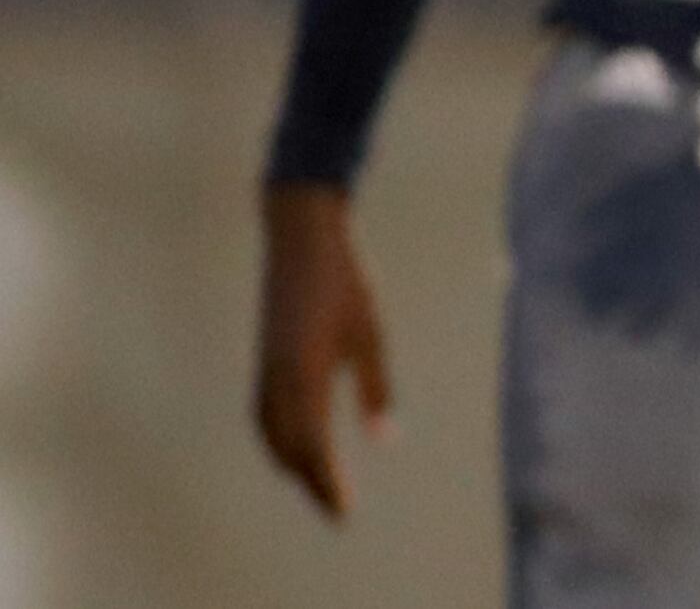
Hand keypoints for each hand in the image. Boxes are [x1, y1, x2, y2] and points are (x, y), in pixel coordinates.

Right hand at [254, 182, 391, 519]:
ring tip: (315, 484)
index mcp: (304, 374)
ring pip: (271, 433)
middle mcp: (276, 379)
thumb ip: (375, 388)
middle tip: (336, 507)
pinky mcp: (263, 358)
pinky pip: (263, 414)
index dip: (326, 483)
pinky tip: (292, 443)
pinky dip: (277, 438)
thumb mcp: (370, 332)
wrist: (301, 237)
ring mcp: (265, 368)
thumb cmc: (345, 281)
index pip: (312, 447)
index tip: (343, 512)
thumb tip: (384, 440)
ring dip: (290, 462)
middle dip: (310, 480)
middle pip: (288, 448)